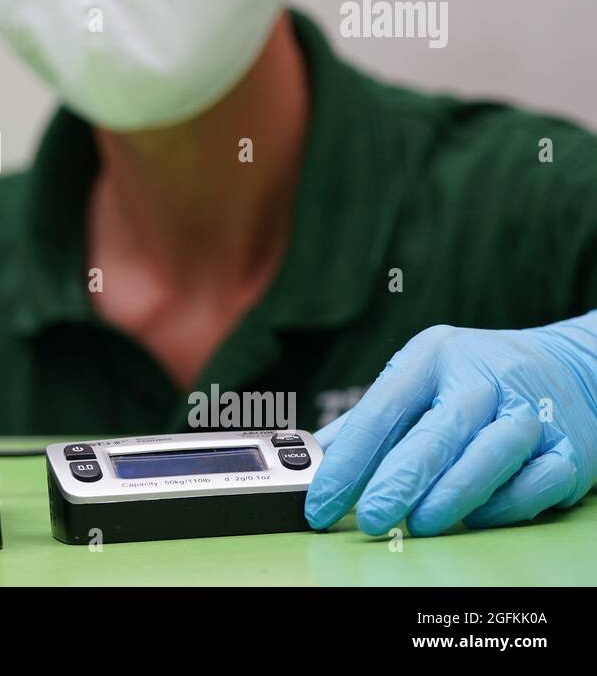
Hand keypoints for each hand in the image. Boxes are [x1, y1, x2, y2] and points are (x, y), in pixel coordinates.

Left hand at [305, 315, 596, 535]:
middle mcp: (483, 378)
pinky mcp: (570, 449)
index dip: (348, 460)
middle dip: (398, 480)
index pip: (381, 410)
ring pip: (490, 454)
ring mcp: (531, 413)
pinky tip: (477, 517)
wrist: (570, 365)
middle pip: (437, 431)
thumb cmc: (474, 379)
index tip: (320, 500)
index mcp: (433, 356)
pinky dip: (505, 505)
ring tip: (418, 524)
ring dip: (451, 495)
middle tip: (368, 518)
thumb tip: (311, 462)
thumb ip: (367, 422)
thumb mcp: (419, 379)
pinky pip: (536, 482)